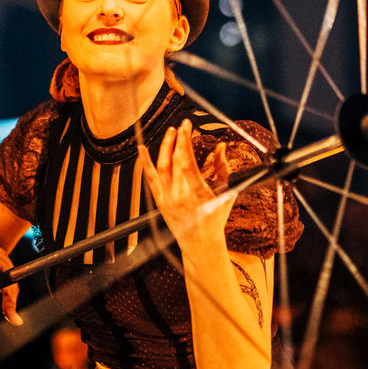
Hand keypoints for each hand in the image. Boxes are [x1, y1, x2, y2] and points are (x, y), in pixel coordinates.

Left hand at [138, 119, 232, 251]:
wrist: (200, 243)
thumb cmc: (215, 219)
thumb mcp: (226, 193)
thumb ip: (223, 167)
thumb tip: (221, 146)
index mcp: (197, 195)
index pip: (186, 161)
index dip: (185, 141)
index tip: (187, 126)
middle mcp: (179, 197)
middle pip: (174, 161)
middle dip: (178, 140)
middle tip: (183, 125)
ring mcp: (167, 199)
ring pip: (160, 167)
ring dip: (165, 146)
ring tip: (171, 132)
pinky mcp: (159, 201)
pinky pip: (150, 178)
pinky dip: (145, 162)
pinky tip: (142, 148)